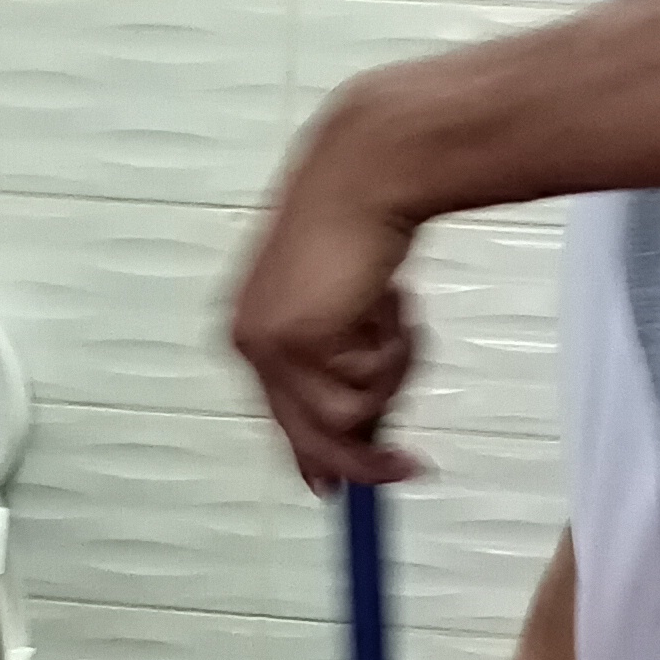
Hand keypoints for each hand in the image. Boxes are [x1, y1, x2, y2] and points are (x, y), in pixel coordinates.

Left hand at [229, 94, 422, 487]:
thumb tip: (367, 435)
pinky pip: (363, 393)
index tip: (346, 486)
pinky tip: (389, 303)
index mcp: (250, 332)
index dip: (318, 456)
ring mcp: (269, 346)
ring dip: (391, 375)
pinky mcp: (297, 343)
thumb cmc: (362, 225)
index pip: (282, 416)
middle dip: (364, 457)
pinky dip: (392, 355)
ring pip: (346, 419)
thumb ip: (346, 365)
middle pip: (307, 437)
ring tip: (396, 319)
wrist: (366, 173)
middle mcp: (248, 344)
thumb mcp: (349, 307)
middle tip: (411, 468)